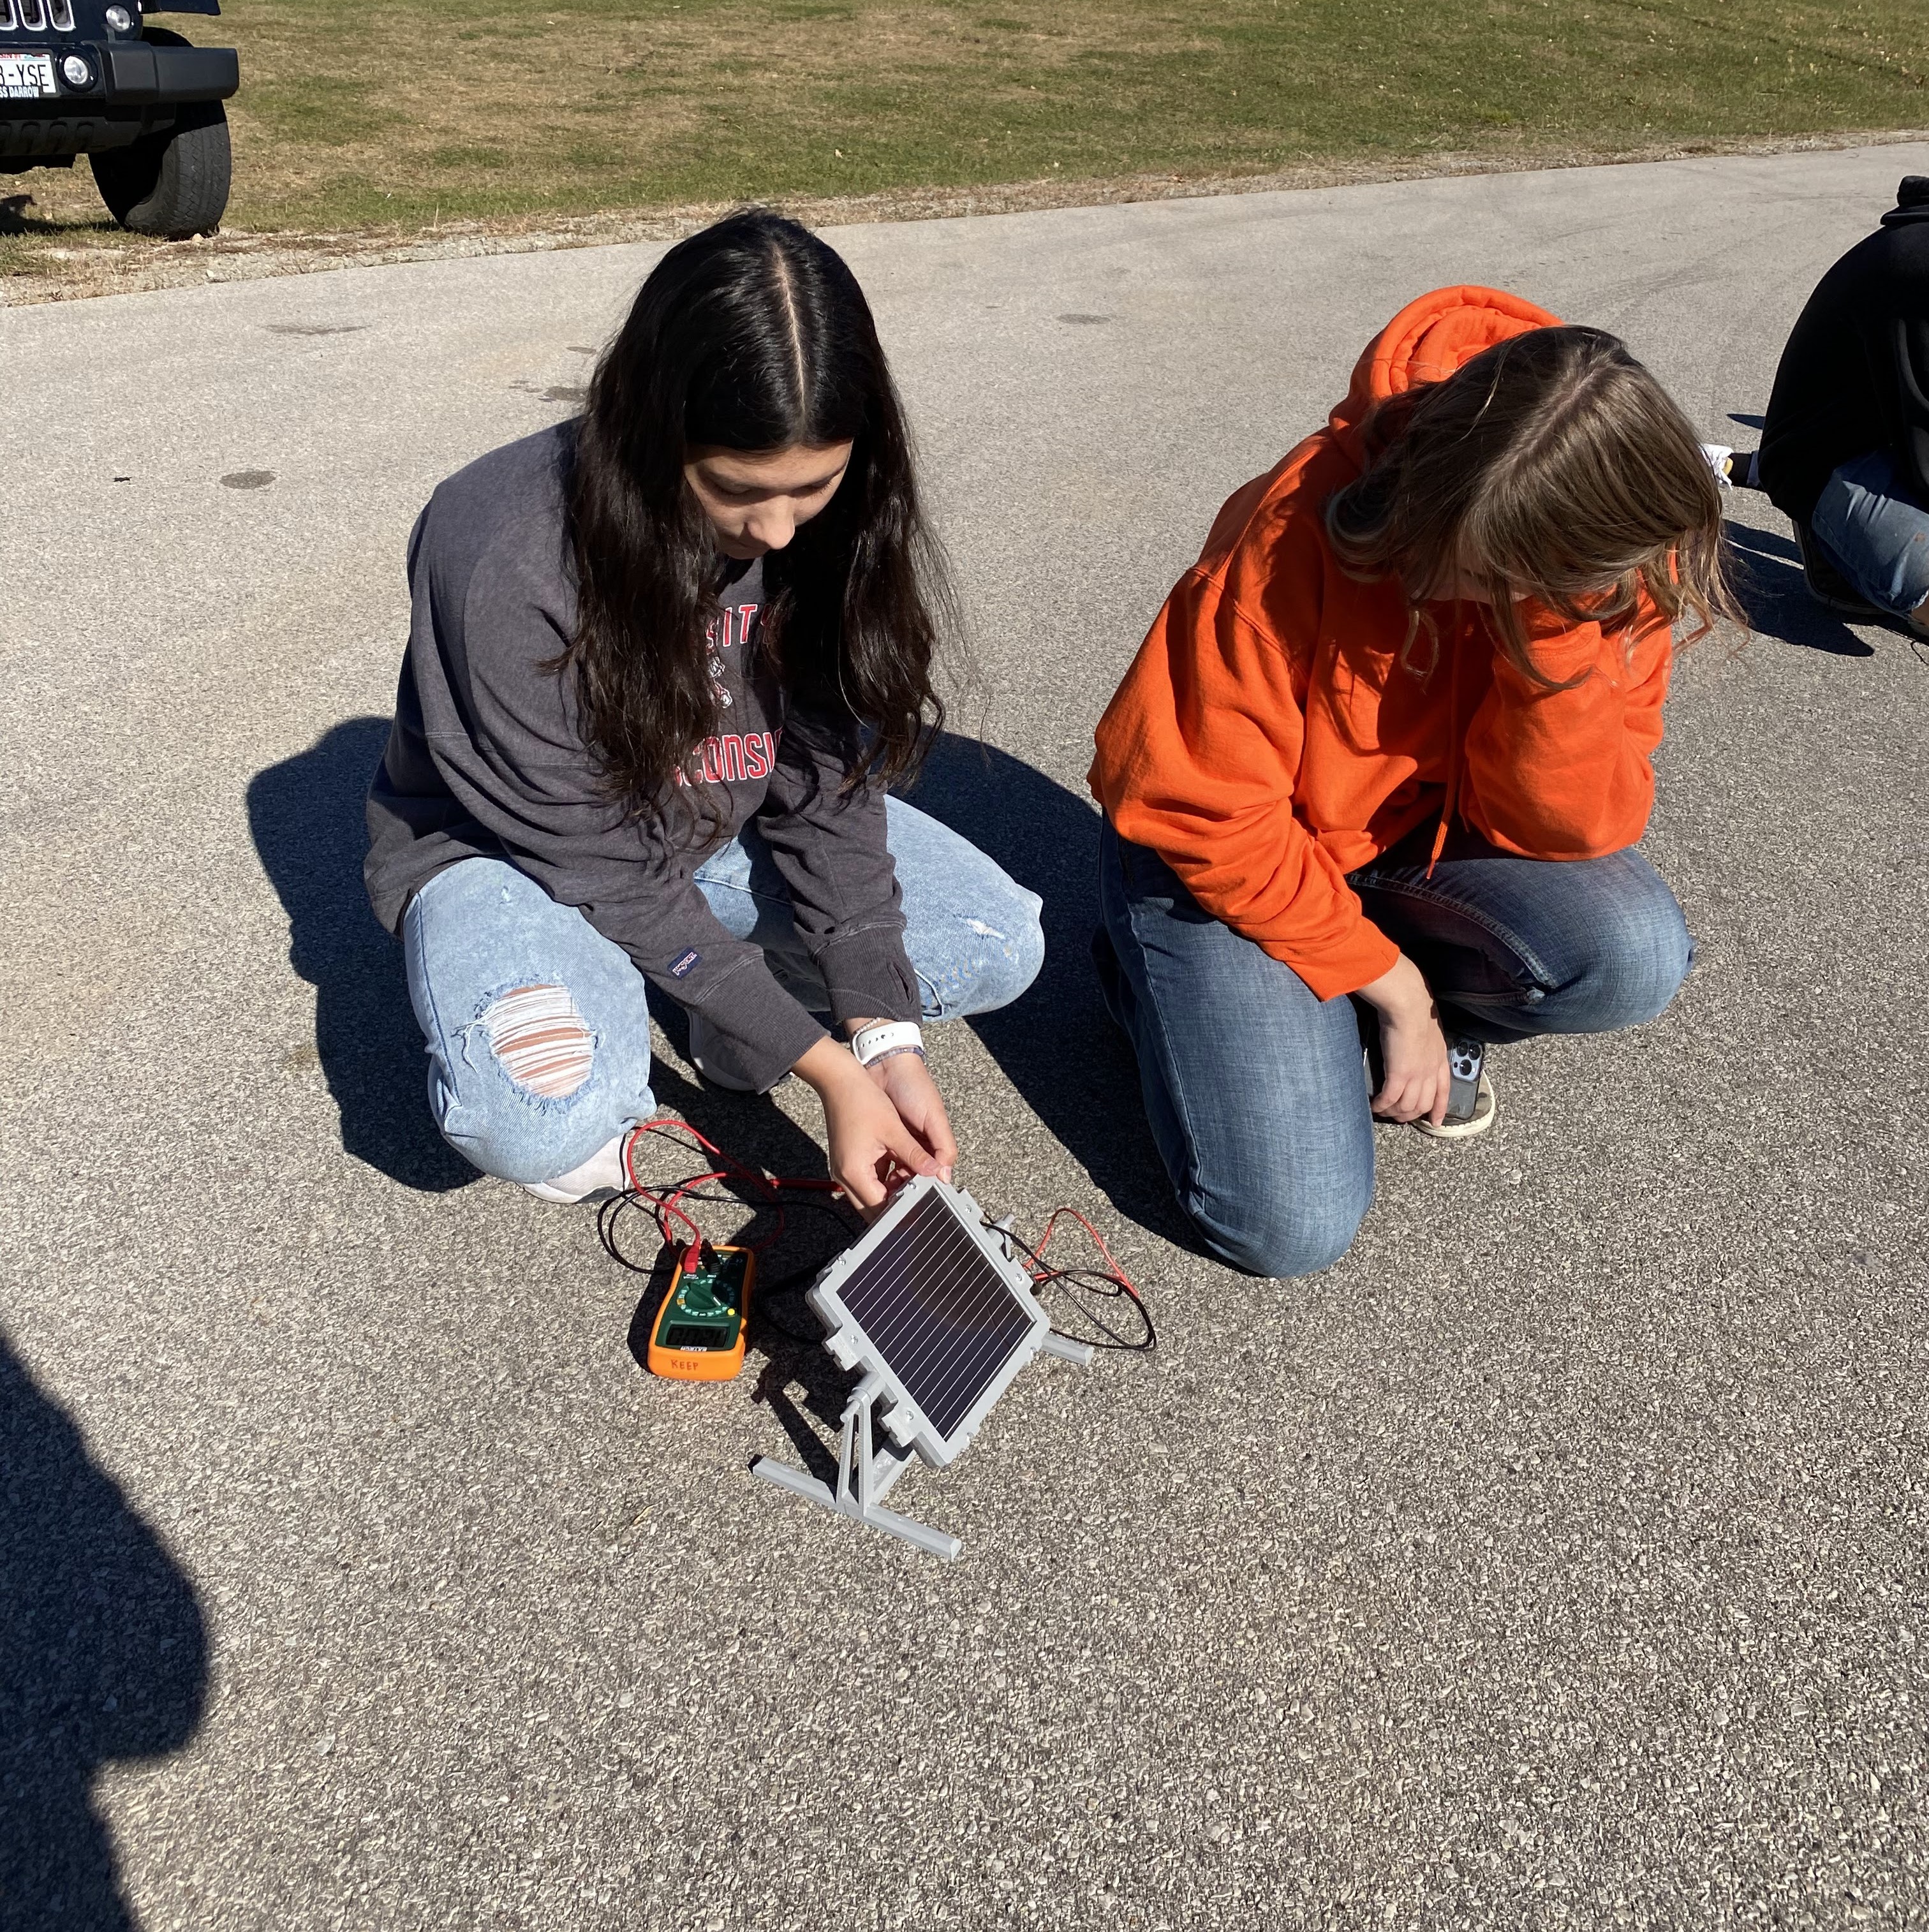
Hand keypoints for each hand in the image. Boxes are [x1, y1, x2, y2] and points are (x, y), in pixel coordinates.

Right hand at [793, 1036, 940, 1215]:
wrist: (839, 1080)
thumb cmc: (861, 1101)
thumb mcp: (895, 1131)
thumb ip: (916, 1156)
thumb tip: (937, 1173)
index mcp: (855, 1172)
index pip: (881, 1208)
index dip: (904, 1209)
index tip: (923, 1206)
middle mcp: (845, 1176)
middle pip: (873, 1207)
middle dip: (897, 1203)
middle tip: (921, 1195)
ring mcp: (845, 1169)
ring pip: (872, 1194)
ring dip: (892, 1190)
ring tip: (914, 1179)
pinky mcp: (849, 1161)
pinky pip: (868, 1180)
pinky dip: (885, 1179)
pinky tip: (902, 1169)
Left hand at [868, 1050, 956, 1184]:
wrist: (886, 1064)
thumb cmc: (915, 1086)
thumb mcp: (934, 1117)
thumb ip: (943, 1146)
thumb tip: (945, 1176)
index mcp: (934, 1143)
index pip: (932, 1174)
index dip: (925, 1186)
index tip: (915, 1196)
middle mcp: (915, 1146)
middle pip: (911, 1177)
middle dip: (904, 1187)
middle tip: (895, 1196)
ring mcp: (894, 1144)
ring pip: (893, 1173)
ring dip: (889, 1181)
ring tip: (882, 1189)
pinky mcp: (877, 1140)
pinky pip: (877, 1163)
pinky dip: (876, 1171)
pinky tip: (870, 1178)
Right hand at [1358, 952, 1450, 1126]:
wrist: (1409, 1006)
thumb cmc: (1416, 1009)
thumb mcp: (1428, 1029)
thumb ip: (1424, 1041)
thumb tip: (1414, 1043)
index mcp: (1440, 1060)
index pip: (1444, 1091)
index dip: (1440, 1109)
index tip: (1435, 1122)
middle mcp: (1430, 1071)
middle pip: (1424, 1103)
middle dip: (1411, 1114)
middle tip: (1398, 1117)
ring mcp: (1416, 1075)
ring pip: (1408, 1106)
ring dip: (1395, 1112)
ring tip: (1384, 1112)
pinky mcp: (1399, 1075)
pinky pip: (1390, 1099)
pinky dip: (1381, 1105)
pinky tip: (1374, 1106)